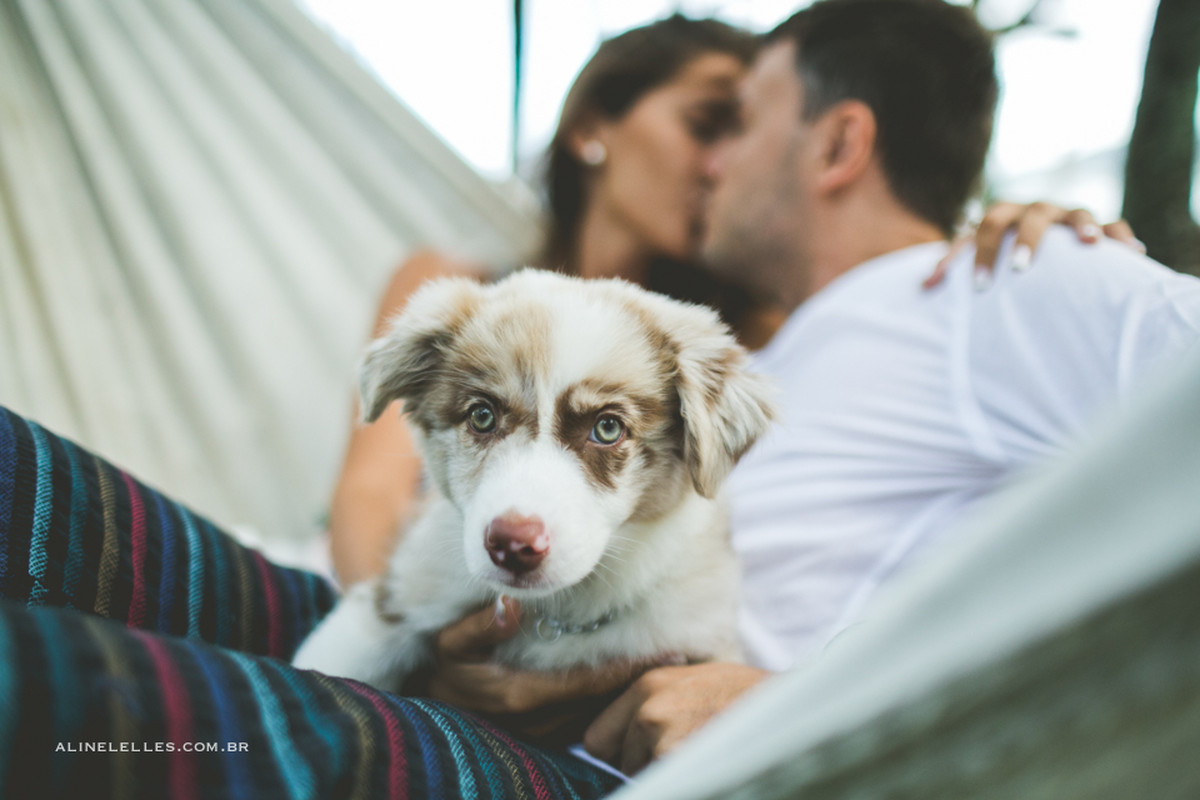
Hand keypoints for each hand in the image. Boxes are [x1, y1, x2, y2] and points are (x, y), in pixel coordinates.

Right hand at [410, 599, 659, 741]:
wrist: (435, 714)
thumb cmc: (447, 669)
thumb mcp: (450, 644)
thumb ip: (480, 627)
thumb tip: (510, 606)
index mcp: (520, 696)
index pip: (588, 682)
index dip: (628, 669)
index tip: (667, 655)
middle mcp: (538, 723)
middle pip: (602, 704)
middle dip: (639, 684)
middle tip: (684, 661)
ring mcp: (545, 736)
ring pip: (599, 718)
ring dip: (630, 698)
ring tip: (669, 673)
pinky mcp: (548, 742)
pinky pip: (590, 726)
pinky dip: (614, 709)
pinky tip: (636, 691)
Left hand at [583, 662, 770, 774]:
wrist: (792, 710)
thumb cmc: (746, 700)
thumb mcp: (693, 683)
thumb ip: (654, 703)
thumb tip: (622, 737)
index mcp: (648, 685)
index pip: (598, 739)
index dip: (620, 754)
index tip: (644, 755)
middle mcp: (648, 707)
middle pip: (617, 762)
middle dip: (643, 766)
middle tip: (684, 753)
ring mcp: (662, 735)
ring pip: (641, 776)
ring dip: (665, 774)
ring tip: (702, 755)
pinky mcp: (678, 758)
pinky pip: (663, 783)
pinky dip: (683, 781)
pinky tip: (706, 767)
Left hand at [923, 202, 1143, 289]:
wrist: (1031, 243)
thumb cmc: (997, 257)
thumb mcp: (976, 258)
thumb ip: (953, 266)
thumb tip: (925, 285)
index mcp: (1004, 216)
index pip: (987, 227)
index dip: (981, 254)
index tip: (979, 287)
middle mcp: (1036, 211)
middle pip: (1030, 215)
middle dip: (1027, 240)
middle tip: (1020, 269)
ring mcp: (1067, 216)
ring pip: (1076, 213)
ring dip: (1082, 226)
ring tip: (1090, 244)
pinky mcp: (1096, 227)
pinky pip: (1115, 225)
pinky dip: (1121, 234)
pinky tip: (1133, 252)